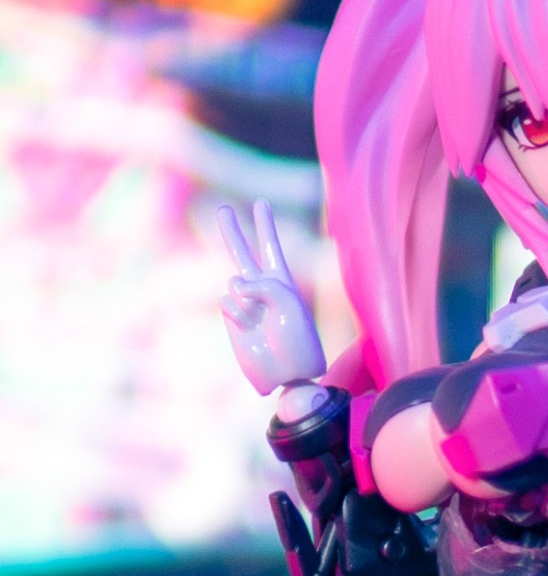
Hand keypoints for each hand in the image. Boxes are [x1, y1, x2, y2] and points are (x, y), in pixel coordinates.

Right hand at [218, 200, 326, 395]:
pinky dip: (235, 311)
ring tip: (258, 316)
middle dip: (233, 232)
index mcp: (282, 280)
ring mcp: (245, 303)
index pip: (271, 246)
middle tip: (222, 208)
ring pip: (232, 283)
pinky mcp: (232, 319)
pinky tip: (247, 325)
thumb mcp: (288, 303)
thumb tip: (232, 285)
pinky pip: (226, 302)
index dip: (265, 225)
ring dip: (243, 295)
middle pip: (242, 254)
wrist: (287, 373)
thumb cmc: (296, 338)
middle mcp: (262, 289)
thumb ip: (262, 285)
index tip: (261, 203)